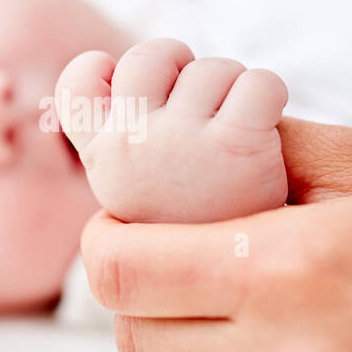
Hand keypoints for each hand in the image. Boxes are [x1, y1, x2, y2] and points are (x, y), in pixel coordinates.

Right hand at [55, 38, 287, 222]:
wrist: (271, 292)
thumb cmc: (213, 236)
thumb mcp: (150, 197)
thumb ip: (131, 146)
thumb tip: (114, 79)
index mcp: (103, 163)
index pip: (78, 84)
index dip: (110, 74)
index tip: (140, 94)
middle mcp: (127, 151)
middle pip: (147, 59)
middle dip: (183, 72)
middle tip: (205, 114)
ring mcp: (177, 147)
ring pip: (209, 68)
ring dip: (234, 89)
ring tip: (241, 136)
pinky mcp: (235, 146)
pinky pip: (259, 83)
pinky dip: (273, 96)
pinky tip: (269, 132)